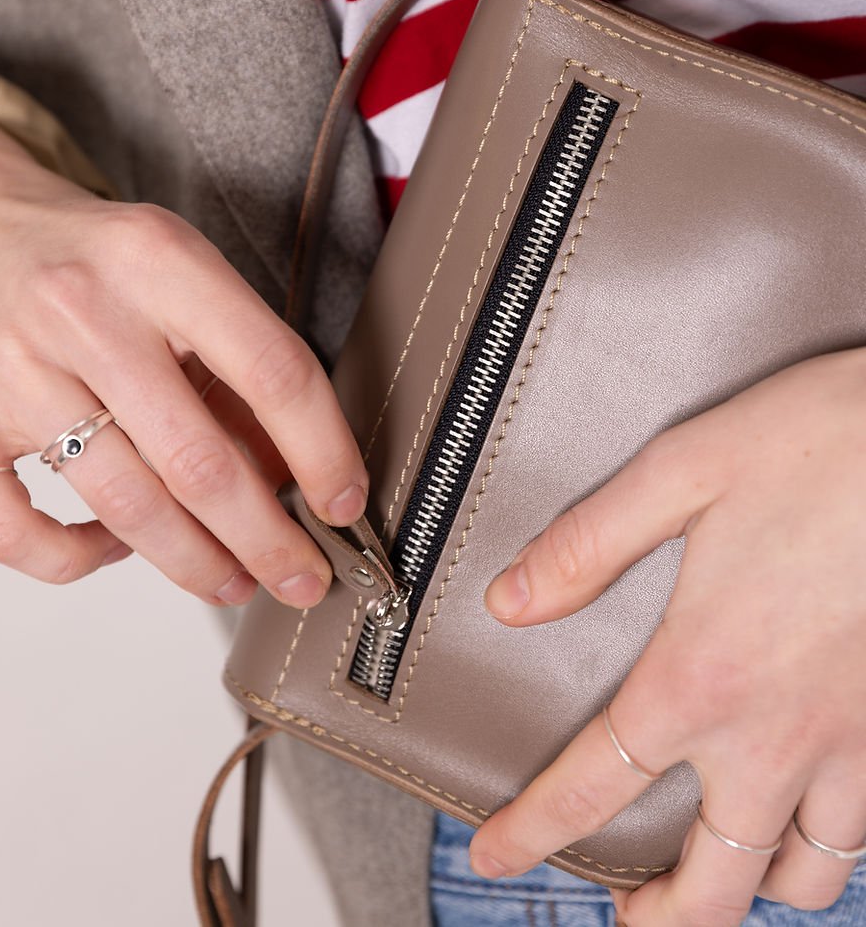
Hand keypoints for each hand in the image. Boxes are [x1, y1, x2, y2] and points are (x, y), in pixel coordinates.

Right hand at [0, 106, 366, 605]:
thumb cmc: (84, 258)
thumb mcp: (176, 272)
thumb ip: (234, 363)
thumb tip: (295, 474)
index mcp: (156, 259)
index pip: (271, 371)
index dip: (322, 451)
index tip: (344, 502)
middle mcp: (79, 310)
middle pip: (199, 460)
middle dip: (267, 539)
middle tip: (301, 577)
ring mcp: (7, 369)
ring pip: (123, 505)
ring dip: (193, 563)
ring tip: (231, 580)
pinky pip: (17, 532)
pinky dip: (76, 560)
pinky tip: (114, 550)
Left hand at [469, 348, 865, 924]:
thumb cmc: (818, 444)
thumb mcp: (681, 471)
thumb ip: (588, 545)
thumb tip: (511, 601)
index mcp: (701, 673)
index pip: (595, 784)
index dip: (533, 831)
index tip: (493, 856)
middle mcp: (777, 734)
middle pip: (715, 883)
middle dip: (662, 920)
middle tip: (627, 919)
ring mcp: (852, 742)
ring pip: (804, 878)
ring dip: (751, 895)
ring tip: (717, 883)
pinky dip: (828, 851)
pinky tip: (808, 826)